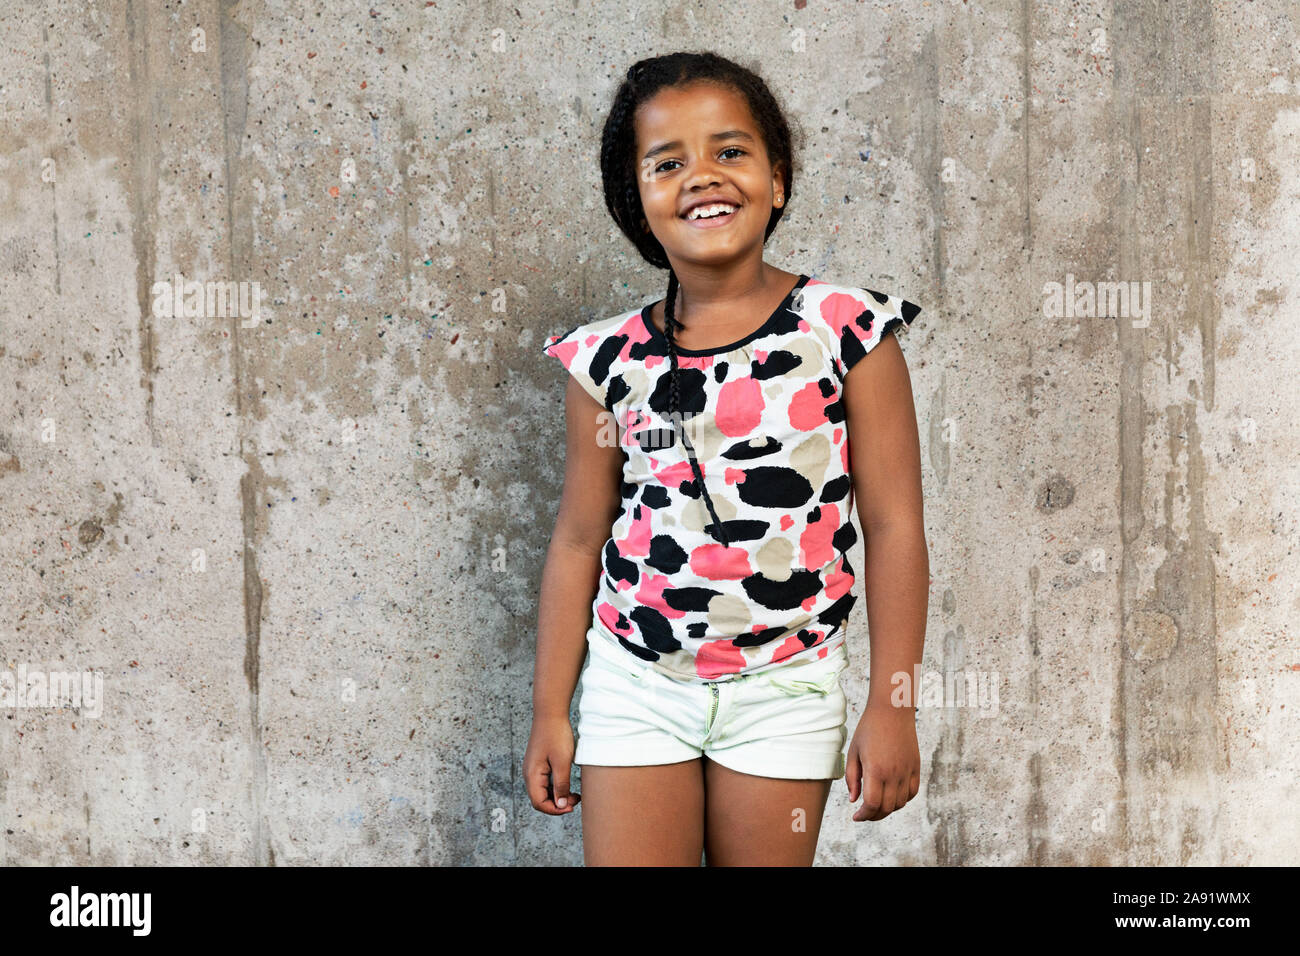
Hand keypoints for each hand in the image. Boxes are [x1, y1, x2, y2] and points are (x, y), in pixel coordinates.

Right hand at [523, 714, 581, 814]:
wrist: (551, 713)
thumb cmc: (556, 735)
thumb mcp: (562, 762)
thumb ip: (561, 785)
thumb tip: (560, 806)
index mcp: (531, 775)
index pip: (539, 803)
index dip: (555, 809)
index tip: (572, 806)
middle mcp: (529, 773)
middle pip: (540, 799)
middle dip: (557, 804)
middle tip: (576, 800)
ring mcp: (533, 768)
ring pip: (543, 791)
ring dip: (557, 796)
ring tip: (574, 793)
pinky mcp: (538, 763)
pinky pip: (544, 782)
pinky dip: (555, 787)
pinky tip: (567, 783)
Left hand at [844, 699, 919, 821]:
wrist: (892, 710)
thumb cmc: (869, 729)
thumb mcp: (853, 751)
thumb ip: (852, 778)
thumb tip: (854, 800)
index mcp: (875, 769)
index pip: (872, 804)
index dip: (864, 815)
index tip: (856, 817)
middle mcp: (894, 773)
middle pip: (886, 807)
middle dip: (873, 815)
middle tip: (864, 814)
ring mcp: (907, 771)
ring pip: (900, 803)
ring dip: (888, 809)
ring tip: (876, 805)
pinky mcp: (916, 767)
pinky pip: (912, 792)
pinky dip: (902, 800)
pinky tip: (892, 796)